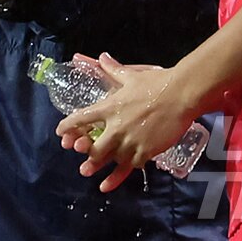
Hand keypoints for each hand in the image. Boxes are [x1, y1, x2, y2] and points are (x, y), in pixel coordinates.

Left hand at [56, 54, 198, 191]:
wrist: (180, 96)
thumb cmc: (156, 83)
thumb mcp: (130, 76)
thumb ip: (113, 69)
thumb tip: (103, 57)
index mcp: (110, 107)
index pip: (81, 118)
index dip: (68, 126)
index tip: (61, 133)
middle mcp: (116, 127)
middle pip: (94, 147)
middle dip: (87, 155)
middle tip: (82, 161)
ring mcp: (131, 141)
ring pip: (111, 160)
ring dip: (100, 168)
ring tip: (91, 175)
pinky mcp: (145, 152)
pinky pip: (130, 167)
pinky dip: (120, 174)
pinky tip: (110, 184)